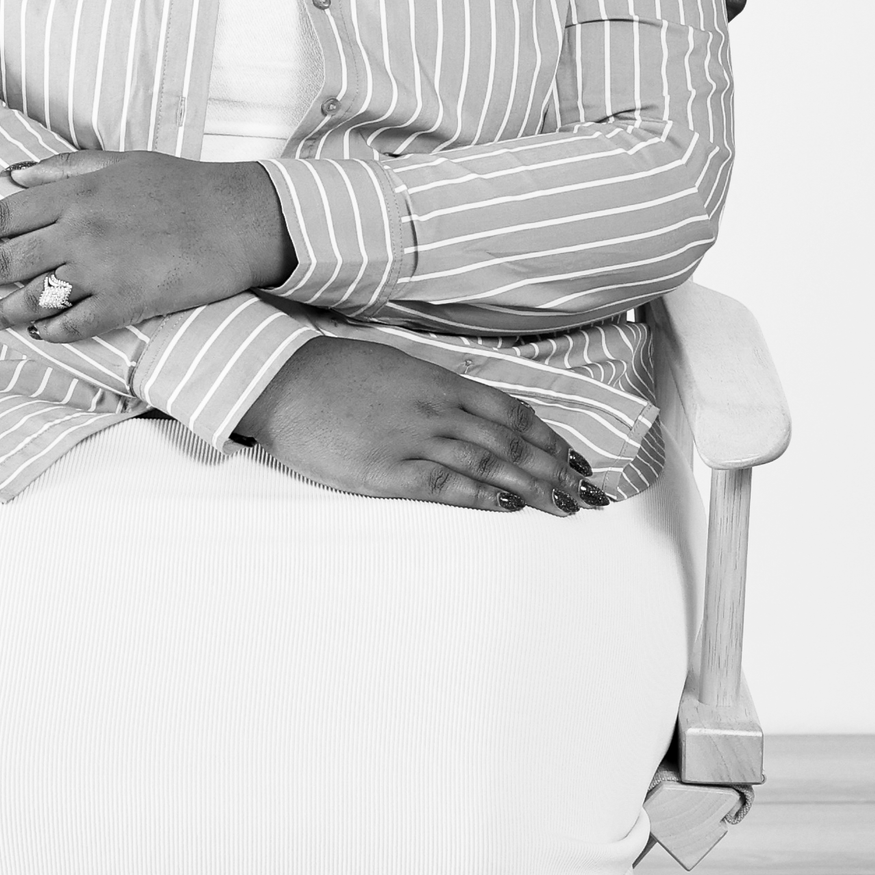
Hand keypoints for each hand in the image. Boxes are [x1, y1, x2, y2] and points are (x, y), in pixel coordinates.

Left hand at [0, 151, 291, 345]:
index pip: (5, 213)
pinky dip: (52, 331)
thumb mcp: (121, 162)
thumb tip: (13, 174)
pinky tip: (39, 334)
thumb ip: (64, 168)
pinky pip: (75, 323)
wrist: (238, 217)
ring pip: (34, 297)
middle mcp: (81, 230)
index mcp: (78, 193)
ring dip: (2, 310)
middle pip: (8, 259)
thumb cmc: (182, 185)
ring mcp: (101, 268)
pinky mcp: (126, 301)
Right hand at [235, 338, 596, 515]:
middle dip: (556, 468)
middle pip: (511, 441)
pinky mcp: (388, 469)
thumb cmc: (335, 373)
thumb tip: (467, 411)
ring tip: (565, 505)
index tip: (576, 459)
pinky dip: (481, 494)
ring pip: (489, 463)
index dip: (548, 437)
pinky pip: (445, 484)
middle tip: (590, 492)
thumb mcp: (395, 369)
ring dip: (532, 486)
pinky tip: (507, 504)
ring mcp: (414, 439)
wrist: (284, 380)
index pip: (510, 411)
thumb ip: (434, 391)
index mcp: (440, 382)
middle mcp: (437, 409)